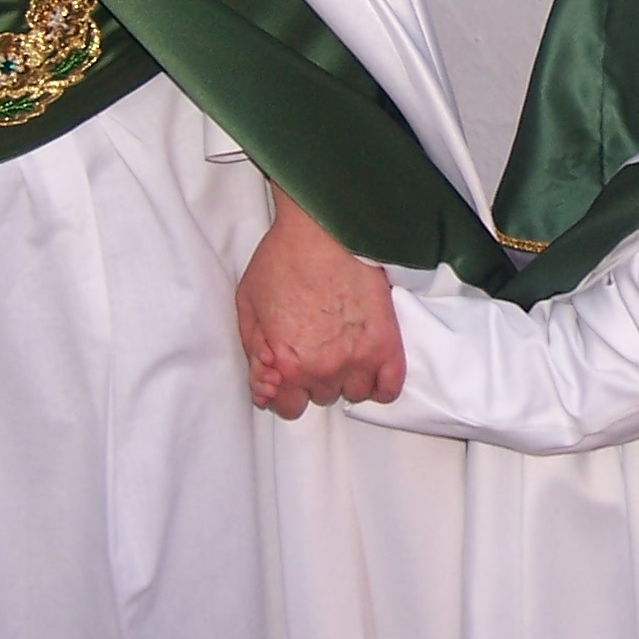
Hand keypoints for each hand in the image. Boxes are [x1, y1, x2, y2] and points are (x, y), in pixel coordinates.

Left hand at [237, 183, 403, 418]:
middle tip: (316, 345)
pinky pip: (390, 387)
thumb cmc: (283, 260)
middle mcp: (325, 369)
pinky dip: (382, 385)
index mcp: (288, 365)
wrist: (323, 230)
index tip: (289, 372)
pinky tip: (371, 368)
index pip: (289, 408)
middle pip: (323, 396)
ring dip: (348, 377)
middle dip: (316, 375)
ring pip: (356, 392)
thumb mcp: (248, 306)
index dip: (286, 390)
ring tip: (343, 347)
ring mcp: (360, 358)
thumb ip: (254, 352)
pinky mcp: (387, 342)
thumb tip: (267, 385)